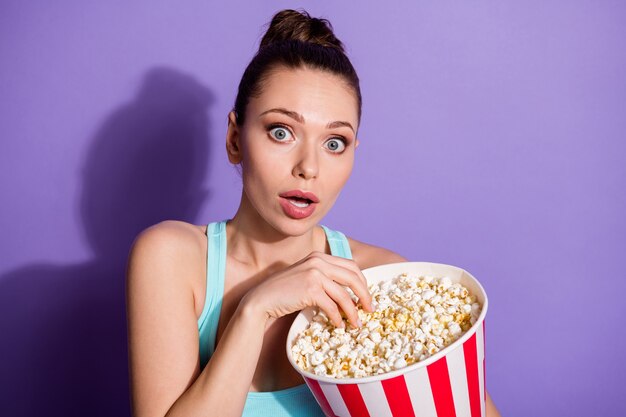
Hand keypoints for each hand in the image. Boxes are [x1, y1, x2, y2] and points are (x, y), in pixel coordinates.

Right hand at [242, 252, 372, 327]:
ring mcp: (314, 274)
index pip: (351, 266)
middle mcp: (318, 261)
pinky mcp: (310, 289)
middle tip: (370, 309)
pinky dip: (338, 318)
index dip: (362, 282)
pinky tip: (338, 325)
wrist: (262, 299)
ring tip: (356, 323)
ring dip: (353, 312)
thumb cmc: (284, 292)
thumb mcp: (306, 277)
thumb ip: (325, 279)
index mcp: (319, 256)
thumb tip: (348, 294)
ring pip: (344, 295)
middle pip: (353, 277)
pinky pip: (332, 306)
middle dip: (365, 295)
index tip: (365, 296)